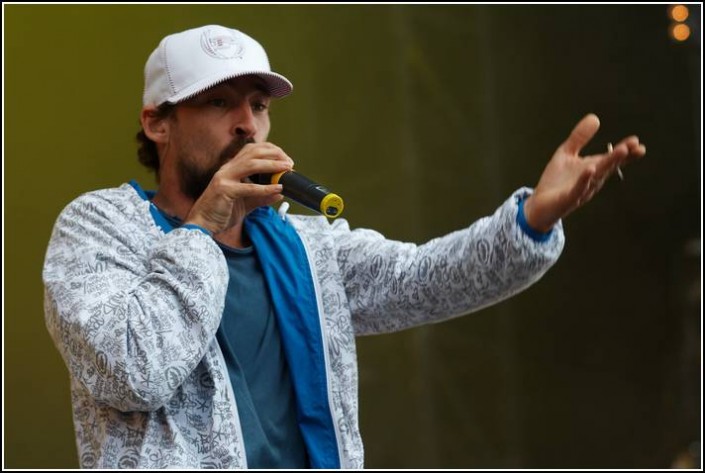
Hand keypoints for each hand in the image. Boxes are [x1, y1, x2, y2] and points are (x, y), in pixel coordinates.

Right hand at [184, 142, 293, 233]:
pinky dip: (265, 188)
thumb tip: (280, 193)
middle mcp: (227, 169)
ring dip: (272, 165)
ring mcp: (224, 178)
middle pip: (253, 152)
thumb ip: (262, 197)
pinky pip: (248, 187)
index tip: (285, 159)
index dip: (270, 150)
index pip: (251, 150)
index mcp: (231, 168)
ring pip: (250, 165)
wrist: (202, 225)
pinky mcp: (224, 191)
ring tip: (287, 169)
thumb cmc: (222, 212)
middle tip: (290, 163)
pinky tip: (278, 189)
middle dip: (274, 154)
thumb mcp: (246, 203)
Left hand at [523, 114, 645, 231]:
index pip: (612, 160)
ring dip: (608, 164)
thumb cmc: (555, 181)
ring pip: (597, 176)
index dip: (625, 152)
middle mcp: (591, 180)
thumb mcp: (566, 153)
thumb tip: (595, 117)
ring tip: (621, 151)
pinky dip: (584, 180)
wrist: (539, 204)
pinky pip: (578, 189)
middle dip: (620, 156)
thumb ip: (579, 137)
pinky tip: (590, 169)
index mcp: (593, 168)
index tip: (637, 143)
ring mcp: (581, 190)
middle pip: (608, 167)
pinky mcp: (568, 198)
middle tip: (636, 147)